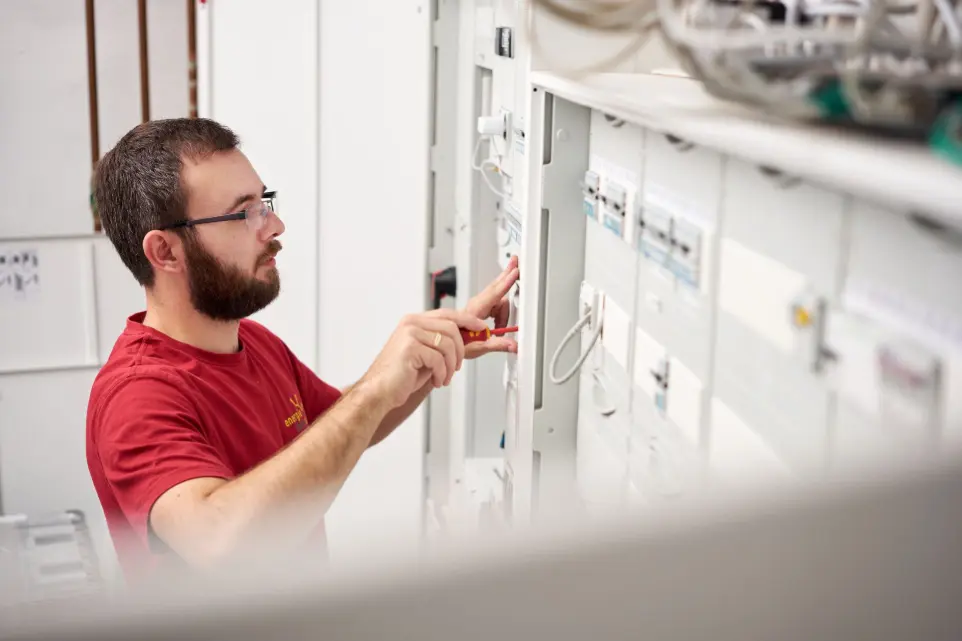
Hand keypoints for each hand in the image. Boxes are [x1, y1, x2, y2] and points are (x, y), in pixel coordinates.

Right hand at [360, 309, 487, 408]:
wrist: (379, 391)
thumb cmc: (400, 375)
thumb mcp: (425, 354)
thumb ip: (441, 342)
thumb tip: (467, 338)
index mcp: (414, 321)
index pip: (447, 314)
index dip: (467, 320)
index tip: (480, 328)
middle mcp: (411, 323)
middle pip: (451, 328)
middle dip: (460, 350)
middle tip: (456, 367)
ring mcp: (410, 333)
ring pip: (447, 344)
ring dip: (451, 365)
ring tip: (443, 377)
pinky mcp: (410, 347)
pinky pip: (439, 359)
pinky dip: (441, 373)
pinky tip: (435, 380)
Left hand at [463, 255, 519, 358]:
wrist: (448, 341)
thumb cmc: (457, 342)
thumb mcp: (478, 347)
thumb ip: (498, 345)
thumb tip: (513, 345)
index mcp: (475, 310)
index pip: (494, 294)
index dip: (506, 283)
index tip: (514, 273)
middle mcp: (477, 304)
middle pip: (496, 287)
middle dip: (506, 275)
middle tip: (515, 263)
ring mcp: (478, 305)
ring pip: (499, 300)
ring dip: (504, 314)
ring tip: (500, 328)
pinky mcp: (480, 308)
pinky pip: (496, 305)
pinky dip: (501, 314)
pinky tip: (499, 325)